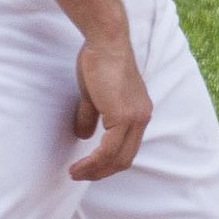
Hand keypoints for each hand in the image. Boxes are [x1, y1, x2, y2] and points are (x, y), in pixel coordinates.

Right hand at [70, 35, 152, 180]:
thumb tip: (84, 136)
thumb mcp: (94, 95)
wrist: (106, 42)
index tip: (89, 168)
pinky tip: (81, 165)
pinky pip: (109, 149)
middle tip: (80, 175)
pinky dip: (95, 161)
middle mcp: (142, 118)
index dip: (108, 162)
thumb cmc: (99, 61)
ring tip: (76, 174)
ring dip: (95, 170)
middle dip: (102, 172)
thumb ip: (91, 116)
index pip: (127, 148)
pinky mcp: (123, 116)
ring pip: (117, 157)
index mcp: (139, 114)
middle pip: (125, 158)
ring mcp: (135, 119)